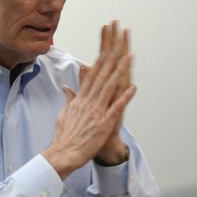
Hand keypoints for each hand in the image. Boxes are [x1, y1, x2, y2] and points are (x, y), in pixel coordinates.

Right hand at [42, 20, 136, 179]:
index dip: (100, 59)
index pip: (92, 75)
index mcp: (81, 99)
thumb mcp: (64, 114)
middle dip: (111, 56)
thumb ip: (69, 99)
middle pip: (101, 75)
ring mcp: (96, 111)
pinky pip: (115, 108)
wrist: (62, 154)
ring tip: (129, 57)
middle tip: (118, 42)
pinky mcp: (103, 123)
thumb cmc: (64, 137)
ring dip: (120, 71)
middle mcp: (88, 101)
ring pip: (110, 87)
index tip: (107, 46)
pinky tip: (134, 87)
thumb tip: (67, 88)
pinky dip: (124, 97)